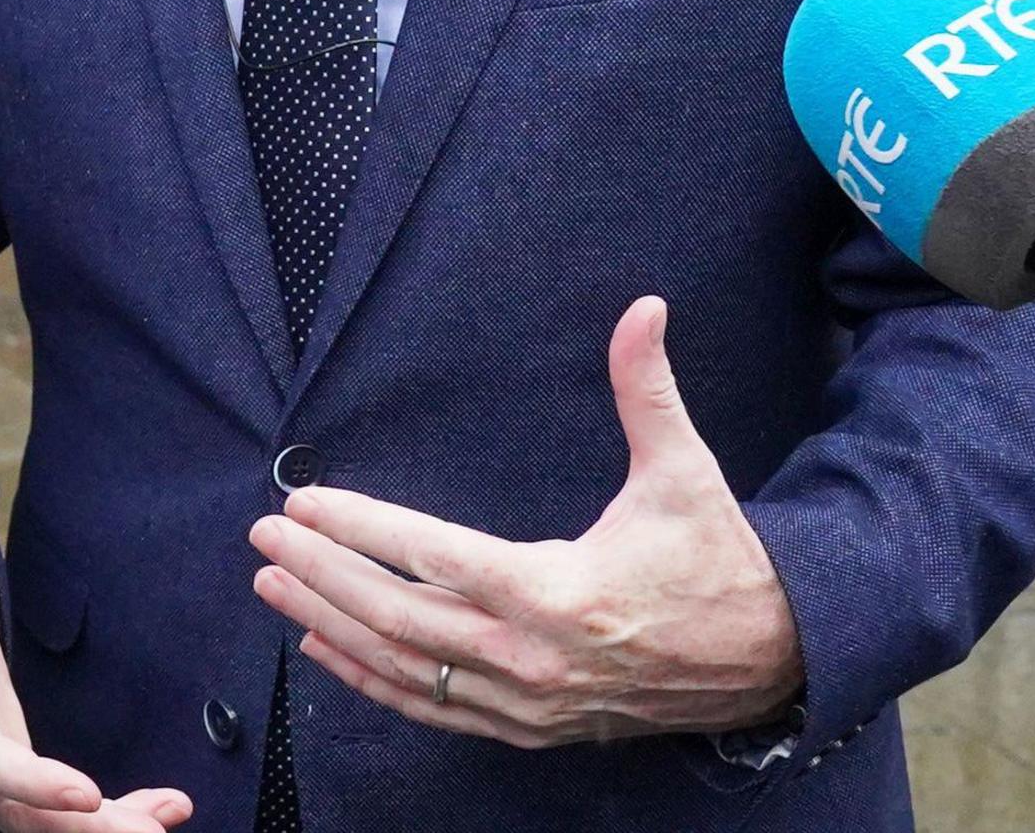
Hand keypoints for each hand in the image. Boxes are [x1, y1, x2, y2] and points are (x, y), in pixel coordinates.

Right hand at [0, 503, 194, 830]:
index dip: (30, 782)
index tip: (87, 793)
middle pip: (18, 811)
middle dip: (84, 829)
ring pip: (41, 822)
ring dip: (106, 827)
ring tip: (168, 815)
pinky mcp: (7, 773)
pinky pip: (55, 813)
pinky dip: (107, 817)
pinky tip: (159, 808)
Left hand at [250, 295, 802, 746]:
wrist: (773, 660)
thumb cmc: (719, 560)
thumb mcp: (684, 471)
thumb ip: (648, 390)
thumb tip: (645, 307)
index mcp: (558, 592)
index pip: (433, 557)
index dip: (361, 529)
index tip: (303, 503)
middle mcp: (530, 656)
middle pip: (398, 616)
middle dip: (320, 574)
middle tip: (261, 537)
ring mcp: (527, 702)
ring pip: (404, 667)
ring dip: (328, 624)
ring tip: (271, 586)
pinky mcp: (530, 728)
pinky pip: (431, 707)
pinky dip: (371, 680)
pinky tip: (325, 647)